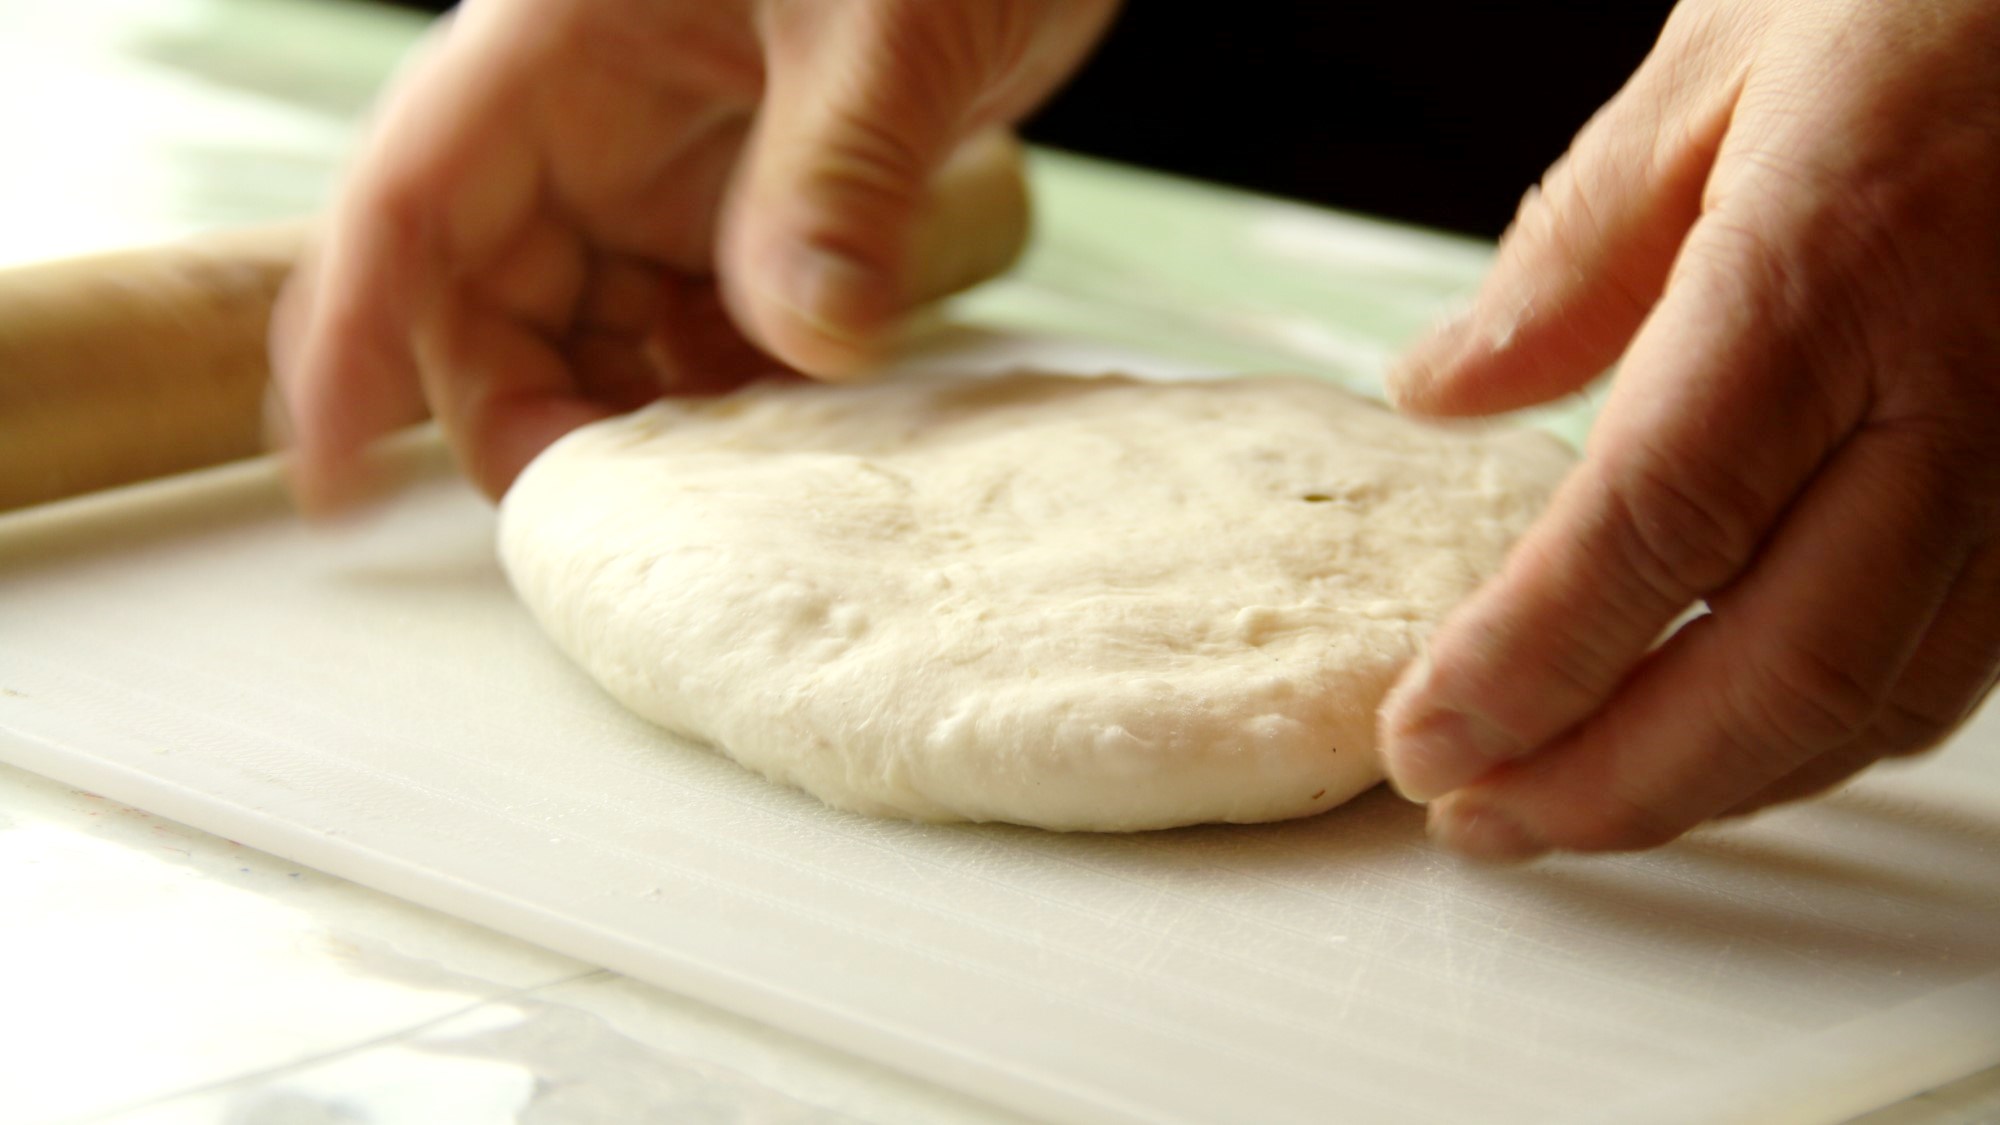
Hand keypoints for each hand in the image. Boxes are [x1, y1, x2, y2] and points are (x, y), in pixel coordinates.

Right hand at [271, 0, 1115, 508]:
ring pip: (597, 329)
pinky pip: (707, 331)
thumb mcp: (887, 23)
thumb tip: (811, 337)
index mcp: (559, 39)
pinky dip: (732, 394)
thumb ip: (840, 175)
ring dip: (635, 417)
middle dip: (524, 409)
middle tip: (598, 516)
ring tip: (710, 486)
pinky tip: (786, 435)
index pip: (408, 199)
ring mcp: (675, 166)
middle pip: (487, 294)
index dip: (351, 338)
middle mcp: (594, 112)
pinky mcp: (759, 209)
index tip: (331, 472)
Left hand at [1378, 0, 1999, 858]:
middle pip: (1772, 672)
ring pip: (1876, 702)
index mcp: (1829, 273)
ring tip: (1566, 803)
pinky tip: (1719, 736)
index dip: (1524, 667)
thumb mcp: (1721, 60)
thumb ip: (1572, 250)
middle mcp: (1960, 396)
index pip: (1645, 535)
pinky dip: (1816, 733)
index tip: (1421, 740)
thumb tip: (1443, 390)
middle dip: (1604, 787)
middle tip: (1474, 819)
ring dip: (1708, 787)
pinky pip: (1953, 665)